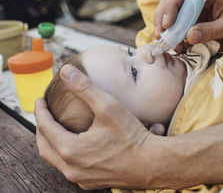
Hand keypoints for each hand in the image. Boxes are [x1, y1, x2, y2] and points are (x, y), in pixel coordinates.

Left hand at [35, 64, 156, 189]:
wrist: (151, 164)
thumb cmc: (132, 136)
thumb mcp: (108, 107)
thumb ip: (85, 88)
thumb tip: (66, 72)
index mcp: (70, 150)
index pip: (45, 127)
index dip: (40, 112)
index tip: (40, 101)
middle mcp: (71, 168)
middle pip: (44, 147)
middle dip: (41, 129)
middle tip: (44, 115)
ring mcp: (81, 178)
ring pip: (55, 160)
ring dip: (52, 144)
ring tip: (55, 130)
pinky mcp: (91, 183)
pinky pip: (70, 169)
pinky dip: (65, 155)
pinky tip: (74, 146)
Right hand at [154, 0, 222, 48]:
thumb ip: (210, 30)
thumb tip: (188, 37)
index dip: (171, 8)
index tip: (168, 25)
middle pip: (172, 0)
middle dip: (164, 18)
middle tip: (161, 37)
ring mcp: (198, 4)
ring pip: (174, 10)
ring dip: (168, 26)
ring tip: (169, 43)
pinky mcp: (198, 14)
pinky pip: (182, 20)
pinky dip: (177, 32)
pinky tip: (178, 44)